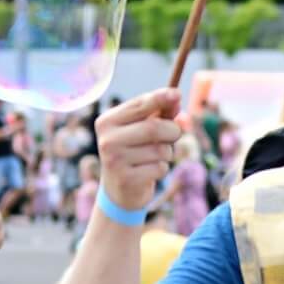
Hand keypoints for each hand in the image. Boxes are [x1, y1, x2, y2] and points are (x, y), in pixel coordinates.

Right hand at [96, 89, 183, 211]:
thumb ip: (160, 113)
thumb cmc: (135, 152)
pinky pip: (160, 168)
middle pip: (154, 128)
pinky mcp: (126, 179)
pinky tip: (149, 172)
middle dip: (173, 131)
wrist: (120, 190)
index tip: (177, 93)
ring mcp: (114, 160)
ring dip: (167, 153)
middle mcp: (107, 139)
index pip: (138, 105)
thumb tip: (175, 97)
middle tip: (173, 135)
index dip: (160, 98)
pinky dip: (162, 169)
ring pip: (161, 150)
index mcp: (107, 121)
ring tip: (154, 158)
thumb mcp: (144, 129)